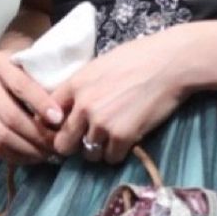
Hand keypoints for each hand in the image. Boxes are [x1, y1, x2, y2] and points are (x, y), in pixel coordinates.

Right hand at [0, 48, 63, 165]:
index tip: (60, 119)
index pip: (20, 85)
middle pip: (10, 116)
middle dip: (37, 134)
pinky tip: (34, 156)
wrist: (5, 71)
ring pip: (1, 135)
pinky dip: (17, 156)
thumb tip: (67, 113)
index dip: (41, 104)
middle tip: (58, 144)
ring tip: (49, 153)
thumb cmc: (30, 69)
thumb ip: (49, 81)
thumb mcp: (39, 66)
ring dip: (29, 149)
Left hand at [52, 28, 196, 163]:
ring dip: (98, 150)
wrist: (168, 63)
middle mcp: (83, 106)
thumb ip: (81, 86)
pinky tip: (126, 140)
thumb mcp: (99, 65)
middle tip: (85, 142)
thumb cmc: (137, 57)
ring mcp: (102, 123)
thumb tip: (70, 106)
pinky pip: (111, 158)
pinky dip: (118, 153)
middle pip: (63, 143)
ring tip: (111, 138)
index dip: (55, 125)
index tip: (64, 129)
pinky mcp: (122, 136)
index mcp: (75, 84)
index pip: (48, 114)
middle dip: (73, 145)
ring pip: (88, 154)